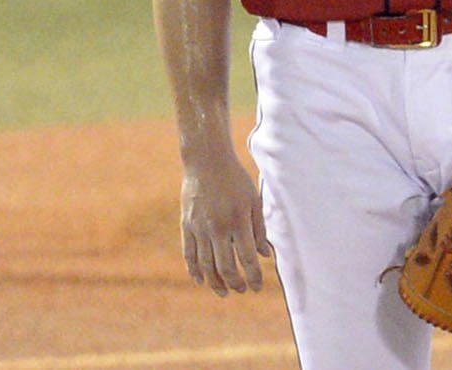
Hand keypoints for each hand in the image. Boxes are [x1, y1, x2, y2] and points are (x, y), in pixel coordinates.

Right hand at [180, 153, 270, 296]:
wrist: (206, 159)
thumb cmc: (234, 179)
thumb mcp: (253, 199)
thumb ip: (259, 228)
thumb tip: (265, 255)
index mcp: (237, 220)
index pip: (247, 259)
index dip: (254, 277)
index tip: (258, 287)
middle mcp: (217, 227)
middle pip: (225, 268)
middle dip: (236, 284)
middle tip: (242, 290)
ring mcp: (199, 226)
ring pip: (206, 265)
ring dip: (215, 283)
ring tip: (224, 292)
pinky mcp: (186, 223)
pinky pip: (188, 253)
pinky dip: (193, 270)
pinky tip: (200, 281)